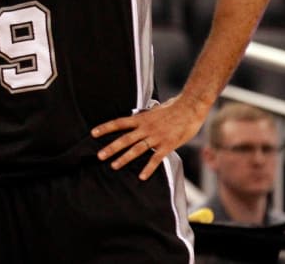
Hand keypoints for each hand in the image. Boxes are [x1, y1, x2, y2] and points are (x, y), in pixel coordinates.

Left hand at [91, 95, 206, 179]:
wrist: (190, 107)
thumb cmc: (174, 107)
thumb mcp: (154, 110)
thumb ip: (145, 117)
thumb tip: (137, 118)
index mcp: (141, 118)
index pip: (119, 123)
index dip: (105, 128)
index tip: (93, 133)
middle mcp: (146, 128)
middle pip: (125, 139)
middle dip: (111, 148)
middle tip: (99, 156)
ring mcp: (156, 137)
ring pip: (137, 149)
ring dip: (124, 158)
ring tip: (114, 166)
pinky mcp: (167, 145)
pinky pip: (156, 159)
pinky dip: (148, 168)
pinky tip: (141, 176)